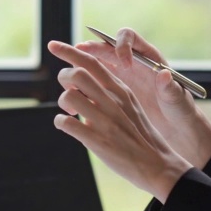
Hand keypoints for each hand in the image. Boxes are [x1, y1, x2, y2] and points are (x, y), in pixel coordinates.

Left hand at [48, 40, 192, 202]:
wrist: (158, 164)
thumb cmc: (141, 136)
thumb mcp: (130, 106)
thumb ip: (108, 93)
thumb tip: (83, 85)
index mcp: (121, 90)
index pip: (92, 62)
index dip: (70, 51)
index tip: (53, 45)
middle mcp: (112, 101)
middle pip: (77, 73)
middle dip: (64, 78)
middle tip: (68, 90)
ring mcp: (104, 121)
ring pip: (69, 96)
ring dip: (62, 103)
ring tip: (69, 112)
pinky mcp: (97, 140)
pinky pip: (66, 123)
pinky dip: (60, 122)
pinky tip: (66, 126)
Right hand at [74, 28, 210, 168]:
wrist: (174, 127)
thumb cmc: (179, 111)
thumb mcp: (177, 102)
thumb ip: (171, 89)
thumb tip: (163, 74)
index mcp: (147, 57)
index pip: (128, 37)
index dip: (122, 46)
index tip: (125, 64)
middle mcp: (130, 61)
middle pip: (104, 46)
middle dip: (90, 48)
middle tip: (77, 51)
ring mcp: (118, 75)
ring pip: (94, 61)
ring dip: (80, 62)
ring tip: (69, 69)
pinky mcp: (111, 90)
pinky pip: (92, 80)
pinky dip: (82, 82)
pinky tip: (74, 91)